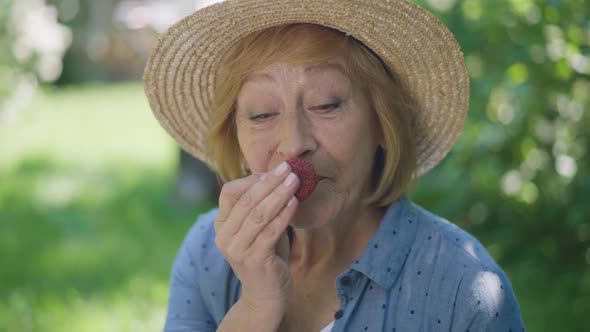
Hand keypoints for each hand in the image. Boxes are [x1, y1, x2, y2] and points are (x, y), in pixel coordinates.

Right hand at [214, 162, 299, 315]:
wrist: (267, 295)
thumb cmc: (267, 256)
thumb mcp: (260, 228)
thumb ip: (262, 206)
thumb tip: (277, 176)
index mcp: (221, 225)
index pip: (229, 192)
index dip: (252, 179)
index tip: (274, 171)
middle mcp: (224, 236)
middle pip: (246, 200)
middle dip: (269, 182)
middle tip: (288, 168)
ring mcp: (236, 249)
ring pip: (258, 214)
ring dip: (279, 194)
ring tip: (295, 181)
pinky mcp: (253, 259)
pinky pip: (270, 231)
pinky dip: (284, 214)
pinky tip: (295, 202)